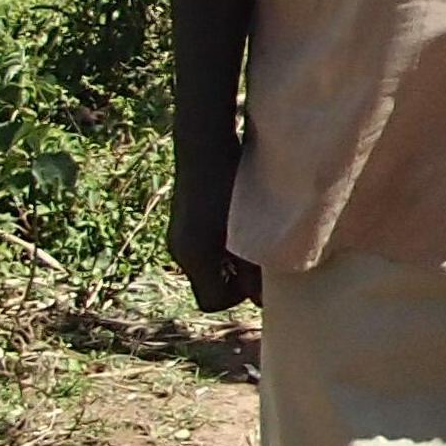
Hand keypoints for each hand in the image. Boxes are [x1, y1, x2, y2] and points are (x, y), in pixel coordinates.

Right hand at [168, 151, 259, 312]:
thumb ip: (254, 266)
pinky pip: (207, 246)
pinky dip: (225, 244)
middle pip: (211, 285)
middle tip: (264, 261)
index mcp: (194, 257)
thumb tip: (261, 298)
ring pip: (210, 265)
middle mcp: (181, 250)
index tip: (260, 278)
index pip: (213, 301)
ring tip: (257, 239)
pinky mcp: (186, 219)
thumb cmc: (229, 181)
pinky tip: (246, 223)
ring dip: (233, 261)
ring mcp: (181, 234)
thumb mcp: (247, 228)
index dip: (238, 297)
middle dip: (237, 280)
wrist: (204, 143)